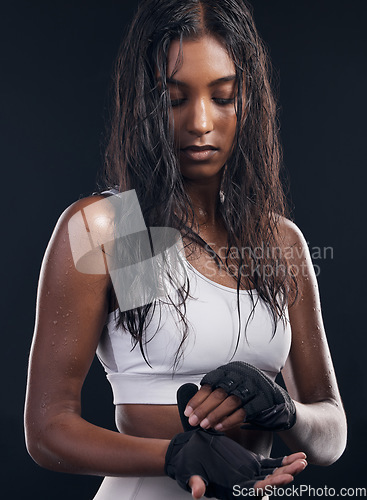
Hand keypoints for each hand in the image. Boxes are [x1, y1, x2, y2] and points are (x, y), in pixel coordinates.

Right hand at [165, 384, 306, 499]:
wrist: (187, 452)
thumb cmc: (187, 464)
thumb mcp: (190, 472)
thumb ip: (196, 483)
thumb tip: (197, 492)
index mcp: (233, 489)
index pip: (254, 491)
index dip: (269, 486)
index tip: (284, 479)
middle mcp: (245, 483)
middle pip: (269, 482)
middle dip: (285, 475)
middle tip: (299, 467)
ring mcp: (251, 473)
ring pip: (274, 473)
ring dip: (289, 468)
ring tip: (302, 460)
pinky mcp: (253, 462)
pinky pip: (272, 464)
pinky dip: (285, 461)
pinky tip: (298, 456)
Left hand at [185, 362, 295, 430]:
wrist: (278, 404)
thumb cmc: (249, 398)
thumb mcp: (232, 390)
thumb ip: (215, 394)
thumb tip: (192, 406)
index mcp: (231, 369)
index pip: (210, 383)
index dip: (197, 399)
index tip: (188, 413)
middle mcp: (242, 374)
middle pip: (219, 391)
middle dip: (203, 408)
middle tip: (193, 422)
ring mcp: (255, 385)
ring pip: (230, 400)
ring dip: (215, 415)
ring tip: (204, 426)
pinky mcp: (264, 398)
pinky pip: (244, 410)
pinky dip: (230, 420)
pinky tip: (220, 428)